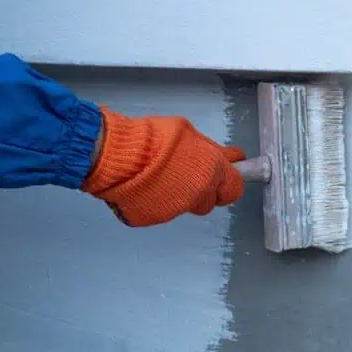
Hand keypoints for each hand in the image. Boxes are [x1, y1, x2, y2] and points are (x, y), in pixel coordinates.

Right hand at [83, 106, 245, 226]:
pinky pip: (162, 212)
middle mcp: (199, 194)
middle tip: (185, 175)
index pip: (234, 189)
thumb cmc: (153, 138)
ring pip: (186, 207)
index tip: (222, 177)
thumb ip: (211, 151)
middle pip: (210, 201)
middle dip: (203, 191)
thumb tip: (232, 157)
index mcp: (212, 172)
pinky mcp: (156, 218)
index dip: (227, 183)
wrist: (116, 154)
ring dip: (179, 196)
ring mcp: (178, 209)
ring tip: (159, 178)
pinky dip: (157, 202)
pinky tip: (145, 187)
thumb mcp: (189, 133)